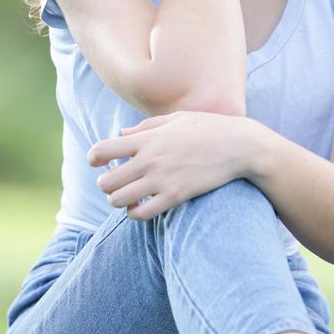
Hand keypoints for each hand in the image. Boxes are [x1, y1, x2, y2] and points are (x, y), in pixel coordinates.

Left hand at [86, 111, 249, 219]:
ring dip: (118, 200)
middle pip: (106, 181)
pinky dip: (135, 213)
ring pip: (119, 200)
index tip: (97, 163)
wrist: (240, 145)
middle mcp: (150, 159)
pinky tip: (141, 207)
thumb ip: (146, 126)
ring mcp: (162, 179)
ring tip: (127, 197)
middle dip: (105, 184)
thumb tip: (121, 134)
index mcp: (148, 137)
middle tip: (115, 183)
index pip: (103, 149)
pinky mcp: (176, 196)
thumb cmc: (209, 128)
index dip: (94, 158)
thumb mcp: (176, 119)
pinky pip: (142, 214)